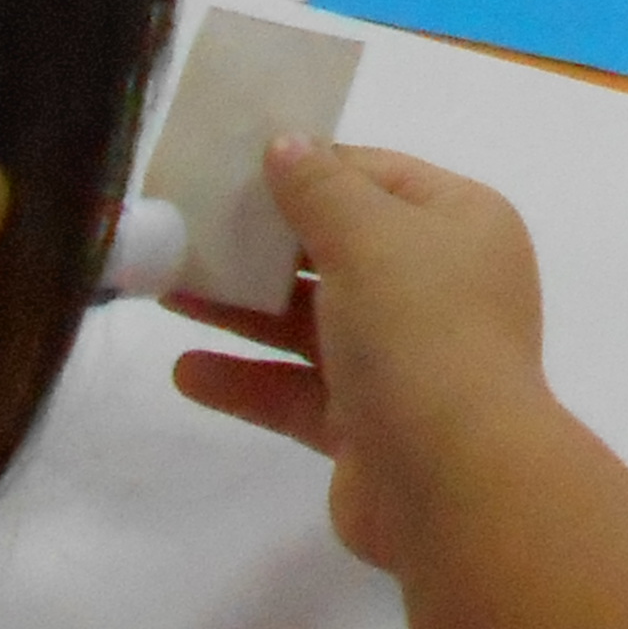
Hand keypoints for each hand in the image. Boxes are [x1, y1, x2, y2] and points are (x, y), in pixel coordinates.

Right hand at [170, 140, 566, 575]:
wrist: (455, 484)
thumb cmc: (420, 333)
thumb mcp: (369, 236)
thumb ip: (320, 188)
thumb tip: (288, 144)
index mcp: (462, 225)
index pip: (377, 176)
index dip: (309, 165)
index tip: (233, 163)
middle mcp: (440, 288)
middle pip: (340, 250)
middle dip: (264, 242)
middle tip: (185, 226)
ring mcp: (405, 361)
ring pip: (312, 322)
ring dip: (243, 308)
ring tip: (166, 290)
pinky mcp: (368, 427)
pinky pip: (298, 391)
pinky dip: (246, 380)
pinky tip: (187, 371)